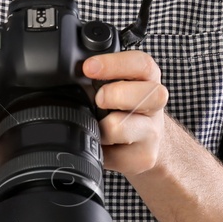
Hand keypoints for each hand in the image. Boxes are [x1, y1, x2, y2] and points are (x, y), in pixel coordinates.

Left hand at [83, 50, 170, 177]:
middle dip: (117, 94)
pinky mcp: (143, 157)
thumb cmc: (122, 108)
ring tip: (99, 126)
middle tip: (99, 99)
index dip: (115, 64)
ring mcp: (152, 132)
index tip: (89, 67)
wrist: (144, 142)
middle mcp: (155, 104)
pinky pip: (114, 154)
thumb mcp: (115, 86)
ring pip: (123, 127)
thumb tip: (67, 75)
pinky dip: (100, 149)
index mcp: (147, 79)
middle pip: (150, 94)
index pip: (141, 64)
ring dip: (104, 126)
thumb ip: (99, 77)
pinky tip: (101, 144)